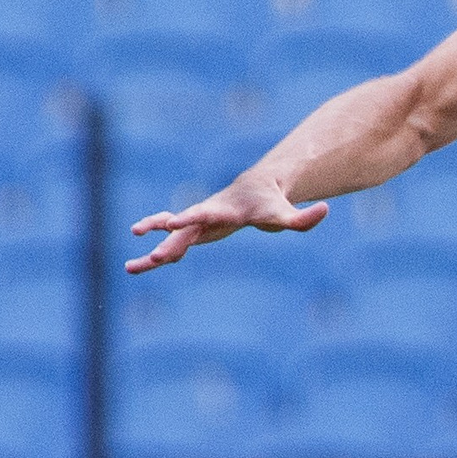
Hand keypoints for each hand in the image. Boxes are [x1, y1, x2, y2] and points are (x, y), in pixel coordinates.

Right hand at [127, 172, 327, 271]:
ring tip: (130, 268)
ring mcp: (199, 223)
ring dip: (153, 248)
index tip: (172, 222)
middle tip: (151, 252)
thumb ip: (305, 217)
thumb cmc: (271, 203)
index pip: (206, 213)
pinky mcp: (196, 233)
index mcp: (224, 210)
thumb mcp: (288, 213)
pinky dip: (158, 252)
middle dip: (168, 239)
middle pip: (185, 227)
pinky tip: (139, 268)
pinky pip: (174, 244)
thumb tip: (326, 210)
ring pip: (171, 237)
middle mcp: (206, 215)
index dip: (190, 218)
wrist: (256, 189)